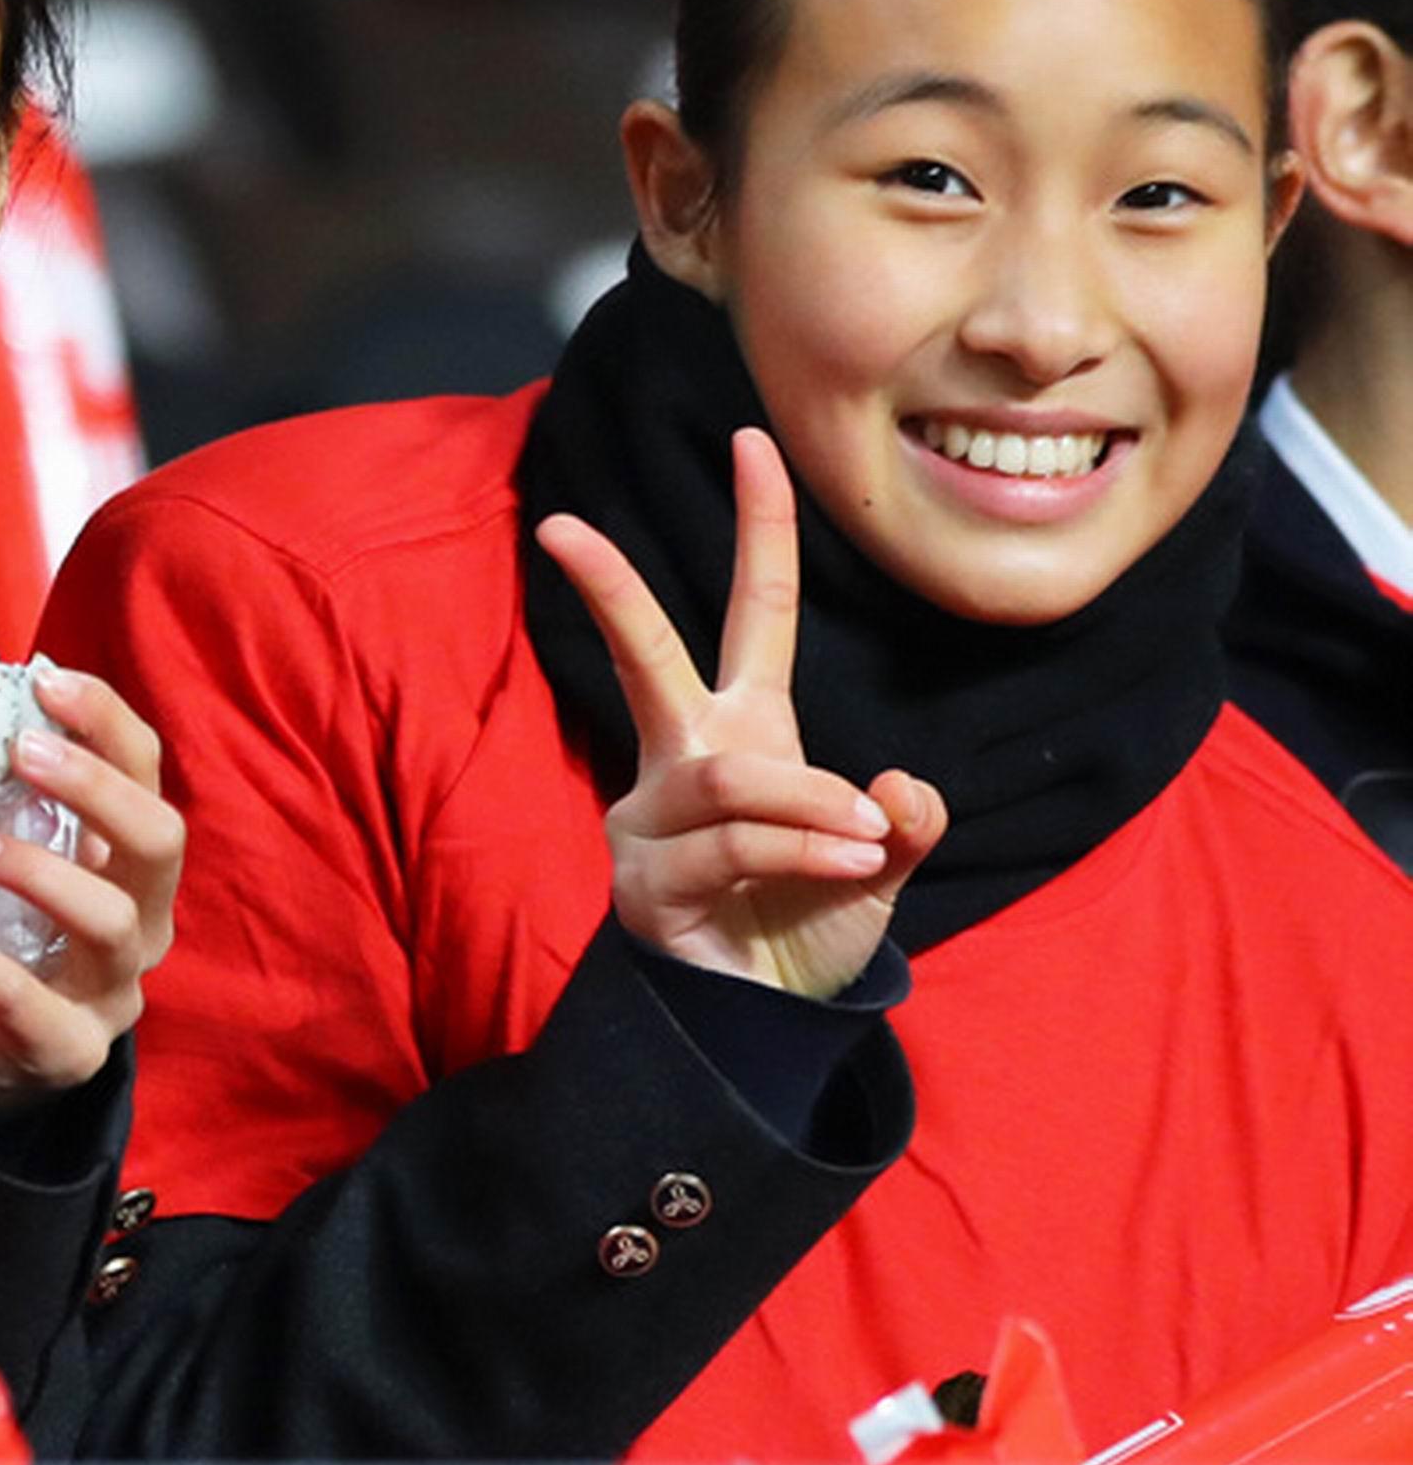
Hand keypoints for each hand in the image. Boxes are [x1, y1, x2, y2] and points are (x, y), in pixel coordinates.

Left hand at [0, 665, 185, 1114]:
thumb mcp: (7, 857)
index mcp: (130, 862)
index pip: (147, 776)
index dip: (107, 724)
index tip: (48, 681)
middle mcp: (144, 920)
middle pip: (159, 843)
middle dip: (96, 788)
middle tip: (20, 751)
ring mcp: (114, 990)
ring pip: (112, 923)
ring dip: (39, 871)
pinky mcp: (70, 1050)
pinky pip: (33, 1006)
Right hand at [534, 426, 946, 998]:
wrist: (760, 1025)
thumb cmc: (805, 926)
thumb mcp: (878, 867)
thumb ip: (905, 823)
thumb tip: (902, 791)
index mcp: (744, 731)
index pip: (749, 611)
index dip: (759, 527)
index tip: (753, 440)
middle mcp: (684, 760)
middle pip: (644, 656)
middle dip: (606, 589)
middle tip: (559, 528)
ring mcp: (653, 821)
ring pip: (729, 780)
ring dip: (810, 803)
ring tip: (866, 838)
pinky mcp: (647, 885)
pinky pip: (733, 847)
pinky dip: (804, 850)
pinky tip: (851, 866)